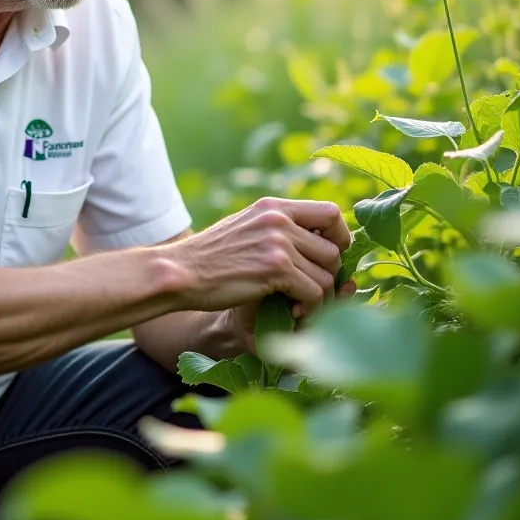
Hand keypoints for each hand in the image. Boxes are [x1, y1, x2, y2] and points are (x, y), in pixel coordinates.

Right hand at [175, 197, 351, 315]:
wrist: (180, 271)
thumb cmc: (209, 257)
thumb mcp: (244, 227)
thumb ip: (275, 228)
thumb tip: (312, 240)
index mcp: (272, 207)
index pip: (330, 211)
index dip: (340, 237)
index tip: (332, 256)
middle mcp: (279, 219)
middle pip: (333, 249)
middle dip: (328, 275)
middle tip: (311, 291)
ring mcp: (278, 242)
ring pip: (327, 274)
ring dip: (319, 297)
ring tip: (300, 305)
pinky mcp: (276, 268)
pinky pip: (314, 292)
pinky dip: (308, 308)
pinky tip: (291, 312)